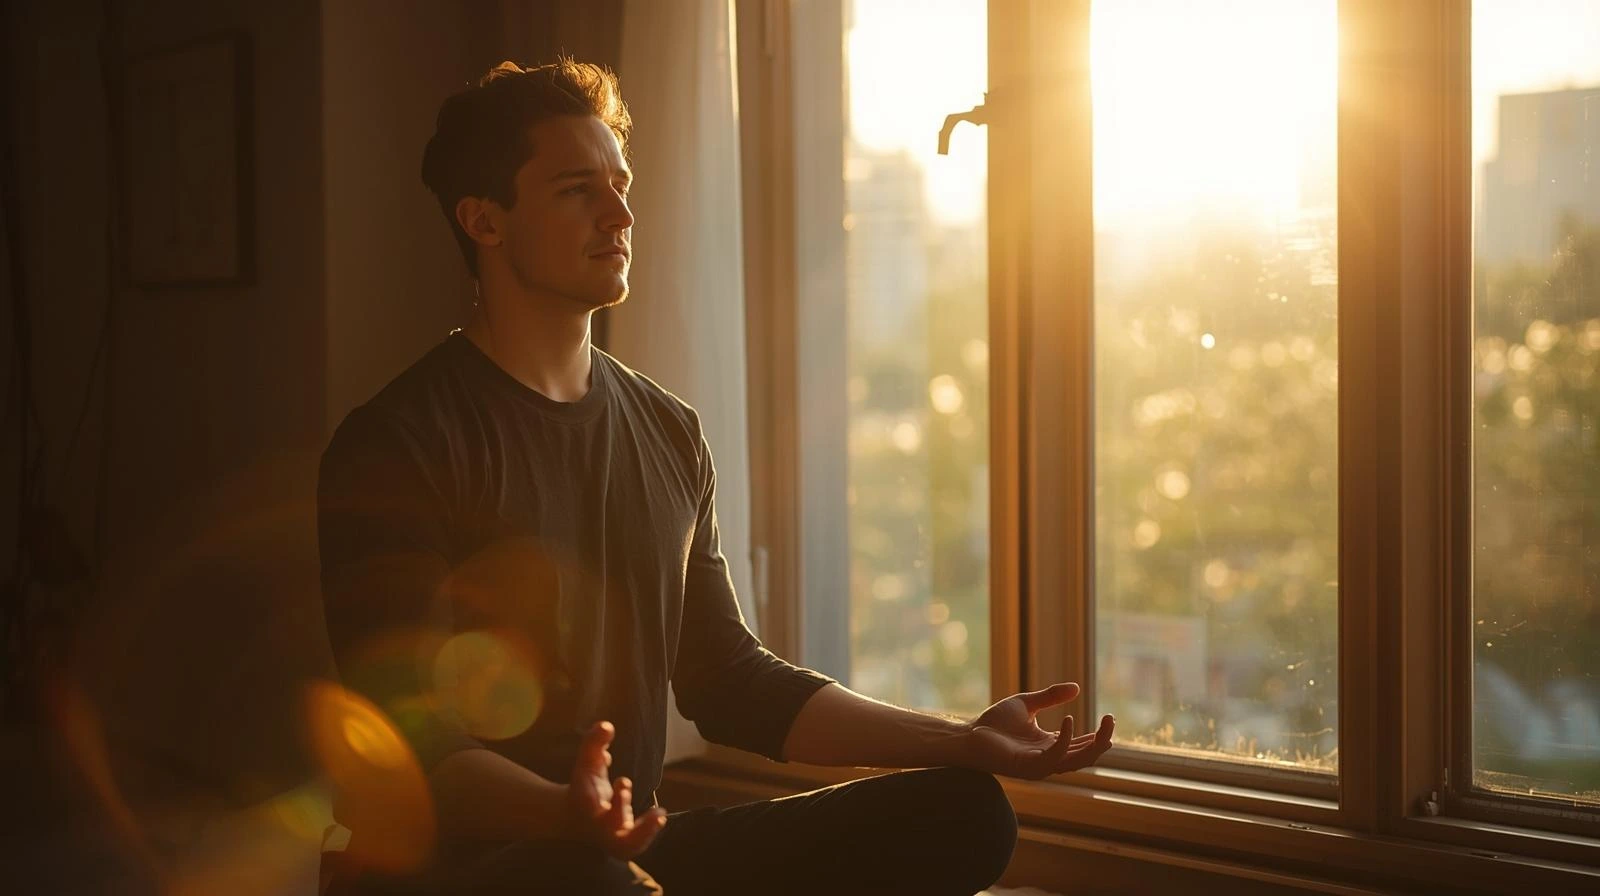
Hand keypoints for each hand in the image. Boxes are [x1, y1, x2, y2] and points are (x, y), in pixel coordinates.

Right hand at [565, 721, 667, 857]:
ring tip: (660, 815)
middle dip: (618, 811)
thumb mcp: (588, 761)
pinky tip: (660, 816)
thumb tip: (606, 725)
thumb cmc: (586, 785)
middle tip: (633, 791)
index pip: (589, 801)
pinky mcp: (621, 842)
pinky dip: (647, 837)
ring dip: (641, 833)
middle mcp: (596, 821)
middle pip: (604, 824)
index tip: (624, 782)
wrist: (576, 818)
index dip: (603, 796)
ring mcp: (609, 835)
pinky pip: (632, 847)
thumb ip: (594, 742)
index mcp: (585, 800)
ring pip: (621, 845)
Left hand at [963, 682, 1114, 779]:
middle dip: (1102, 740)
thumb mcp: (1027, 704)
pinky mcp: (1028, 767)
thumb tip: (1077, 687)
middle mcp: (1048, 759)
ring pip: (1076, 761)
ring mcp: (1039, 766)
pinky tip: (1070, 721)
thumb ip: (1050, 697)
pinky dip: (1065, 741)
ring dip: (1093, 744)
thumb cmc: (994, 723)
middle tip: (1111, 720)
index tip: (1110, 719)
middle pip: (1085, 755)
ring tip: (1105, 724)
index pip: (1081, 745)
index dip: (1098, 735)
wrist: (968, 734)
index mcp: (1050, 746)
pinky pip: (1054, 757)